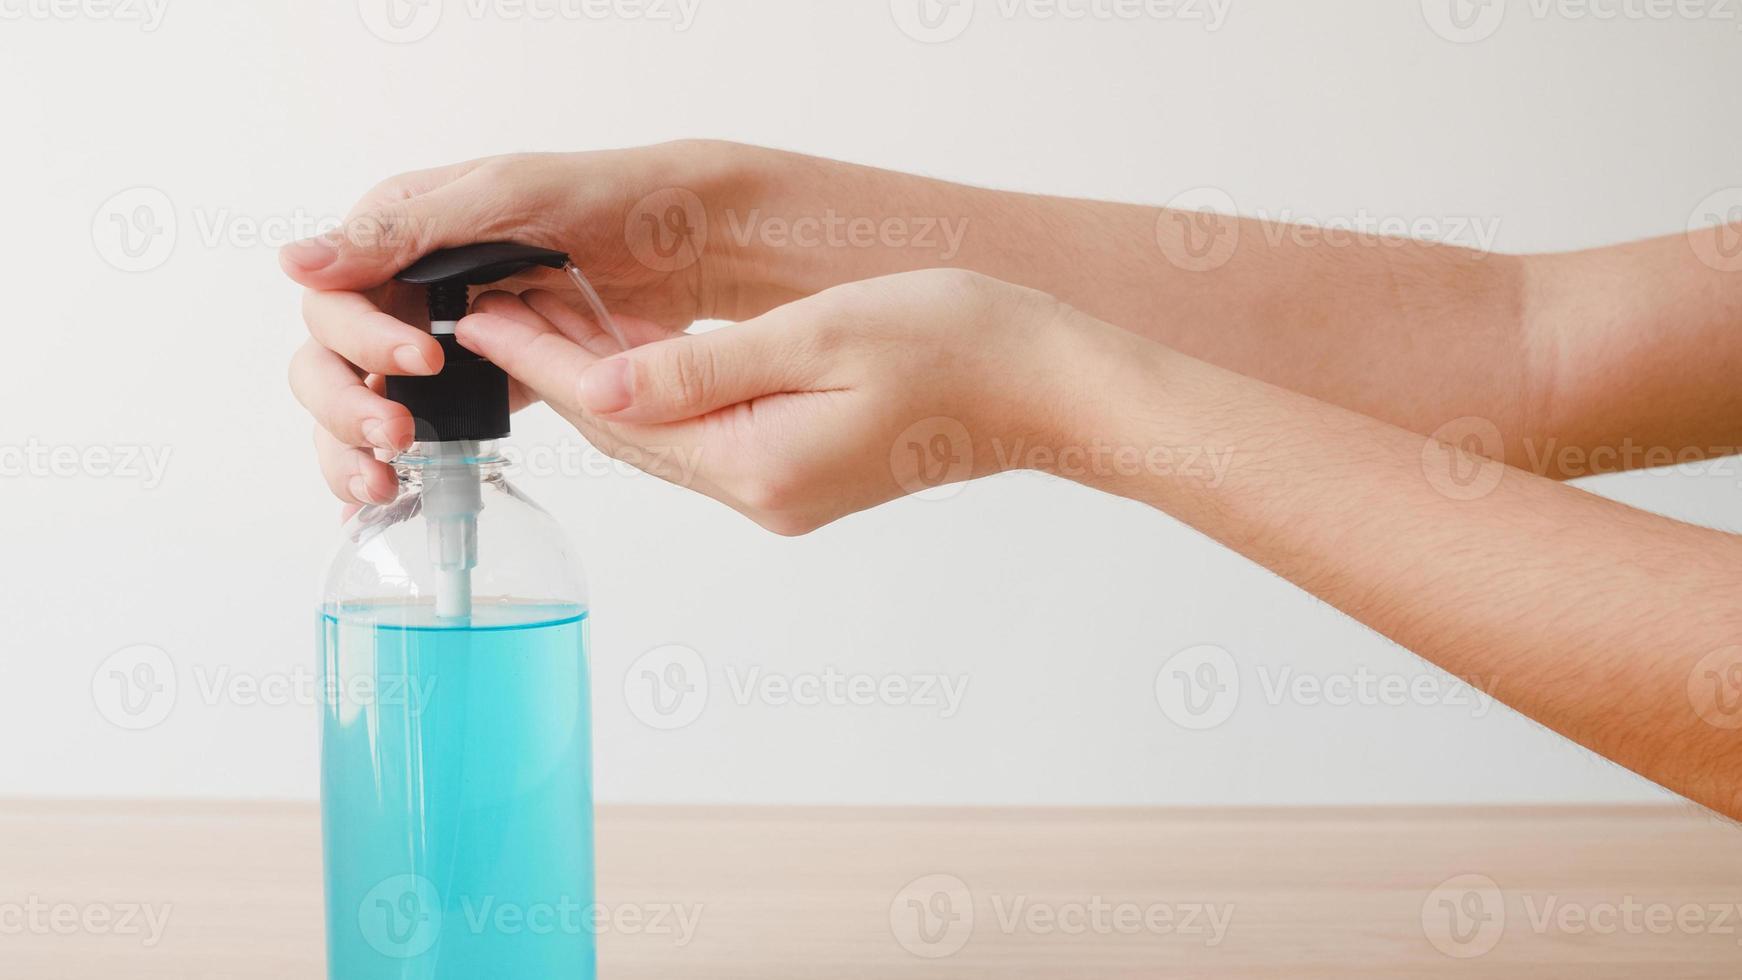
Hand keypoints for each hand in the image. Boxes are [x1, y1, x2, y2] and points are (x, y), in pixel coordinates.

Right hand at [283, 141, 749, 504]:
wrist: (686, 237)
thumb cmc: (600, 197)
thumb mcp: (499, 199)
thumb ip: (401, 234)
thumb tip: (292, 264)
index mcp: (395, 234)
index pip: (332, 300)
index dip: (360, 341)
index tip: (424, 363)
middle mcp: (406, 287)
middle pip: (330, 360)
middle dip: (346, 410)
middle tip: (395, 442)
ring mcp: (443, 338)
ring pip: (366, 402)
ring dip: (357, 449)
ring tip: (385, 487)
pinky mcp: (488, 380)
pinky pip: (430, 424)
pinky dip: (401, 467)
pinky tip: (391, 502)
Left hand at [459, 269, 1080, 533]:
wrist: (1043, 390)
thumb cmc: (956, 347)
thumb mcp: (822, 335)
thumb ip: (704, 365)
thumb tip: (601, 382)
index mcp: (759, 463)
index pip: (617, 410)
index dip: (543, 357)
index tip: (481, 312)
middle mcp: (760, 494)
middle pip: (626, 433)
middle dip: (554, 369)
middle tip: (489, 304)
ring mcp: (779, 493)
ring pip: (659, 438)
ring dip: (599, 380)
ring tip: (539, 316)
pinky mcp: (797, 479)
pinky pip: (700, 439)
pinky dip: (655, 394)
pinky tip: (629, 351)